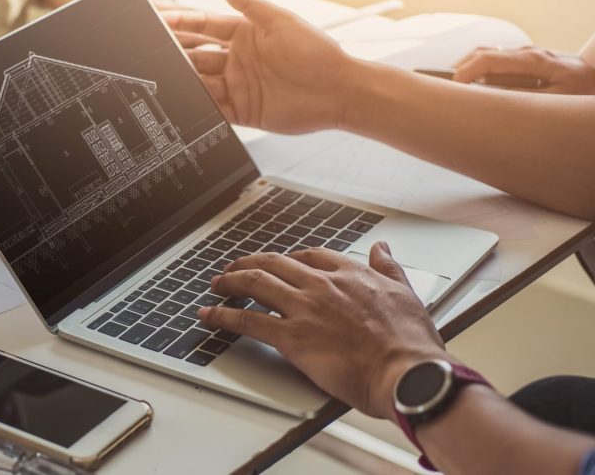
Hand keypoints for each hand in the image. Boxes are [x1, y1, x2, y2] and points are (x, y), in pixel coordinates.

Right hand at [164, 0, 359, 132]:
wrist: (339, 92)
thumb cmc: (318, 54)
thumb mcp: (280, 21)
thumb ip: (247, 2)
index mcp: (245, 34)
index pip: (204, 25)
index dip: (181, 20)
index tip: (159, 17)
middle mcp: (238, 59)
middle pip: (195, 53)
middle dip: (173, 49)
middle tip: (153, 45)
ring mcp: (238, 85)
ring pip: (198, 80)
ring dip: (182, 77)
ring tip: (163, 73)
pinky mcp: (241, 110)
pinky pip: (212, 108)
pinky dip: (196, 104)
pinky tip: (183, 99)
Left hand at [199, 243, 449, 418]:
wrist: (407, 373)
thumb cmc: (410, 344)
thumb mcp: (406, 294)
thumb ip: (389, 268)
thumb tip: (382, 247)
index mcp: (349, 274)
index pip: (310, 256)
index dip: (288, 259)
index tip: (278, 263)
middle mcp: (322, 285)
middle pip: (274, 263)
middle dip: (249, 263)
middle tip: (234, 268)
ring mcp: (303, 309)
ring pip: (255, 283)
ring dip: (230, 281)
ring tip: (217, 284)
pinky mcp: (291, 337)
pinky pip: (247, 319)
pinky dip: (223, 315)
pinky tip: (209, 315)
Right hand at [453, 46, 594, 94]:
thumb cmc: (582, 91)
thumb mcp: (556, 101)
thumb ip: (523, 100)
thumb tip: (490, 100)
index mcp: (532, 60)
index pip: (488, 59)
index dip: (464, 72)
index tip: (451, 88)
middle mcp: (526, 53)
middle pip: (481, 52)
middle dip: (457, 68)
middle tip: (441, 88)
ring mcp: (525, 54)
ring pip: (486, 54)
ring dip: (466, 68)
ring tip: (451, 87)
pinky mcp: (525, 60)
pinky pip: (495, 60)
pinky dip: (477, 70)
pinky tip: (471, 85)